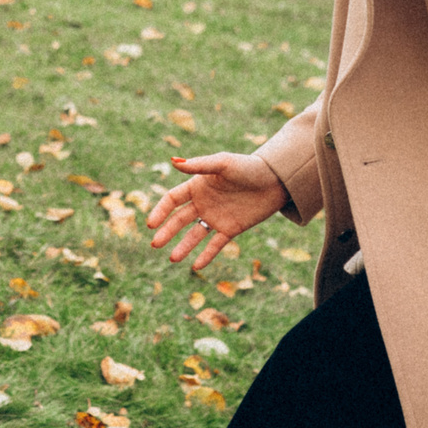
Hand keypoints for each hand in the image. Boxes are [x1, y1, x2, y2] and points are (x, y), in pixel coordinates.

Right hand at [145, 151, 288, 271]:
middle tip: (155, 245)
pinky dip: (206, 255)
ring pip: (195, 235)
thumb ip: (199, 164)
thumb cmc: (249, 166)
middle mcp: (204, 203)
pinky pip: (216, 245)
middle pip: (179, 220)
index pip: (172, 200)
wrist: (277, 180)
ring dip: (183, 247)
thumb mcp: (223, 163)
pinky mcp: (231, 229)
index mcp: (198, 186)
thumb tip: (173, 161)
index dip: (160, 211)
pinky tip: (196, 266)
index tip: (151, 224)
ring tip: (173, 258)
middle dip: (166, 232)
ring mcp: (216, 217)